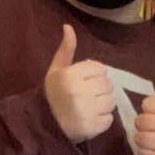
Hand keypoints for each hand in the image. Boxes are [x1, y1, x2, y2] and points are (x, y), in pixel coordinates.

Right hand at [44, 24, 114, 143]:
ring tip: (90, 107)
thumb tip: (68, 26)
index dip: (94, 75)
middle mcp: (79, 92)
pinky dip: (103, 120)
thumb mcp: (56, 70)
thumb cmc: (52, 94)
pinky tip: (90, 118)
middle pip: (108, 85)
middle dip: (100, 90)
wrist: (42, 125)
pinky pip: (109, 119)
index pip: (100, 69)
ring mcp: (86, 111)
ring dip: (104, 105)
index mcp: (70, 75)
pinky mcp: (92, 127)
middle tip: (87, 96)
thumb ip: (66, 49)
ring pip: (111, 102)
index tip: (84, 82)